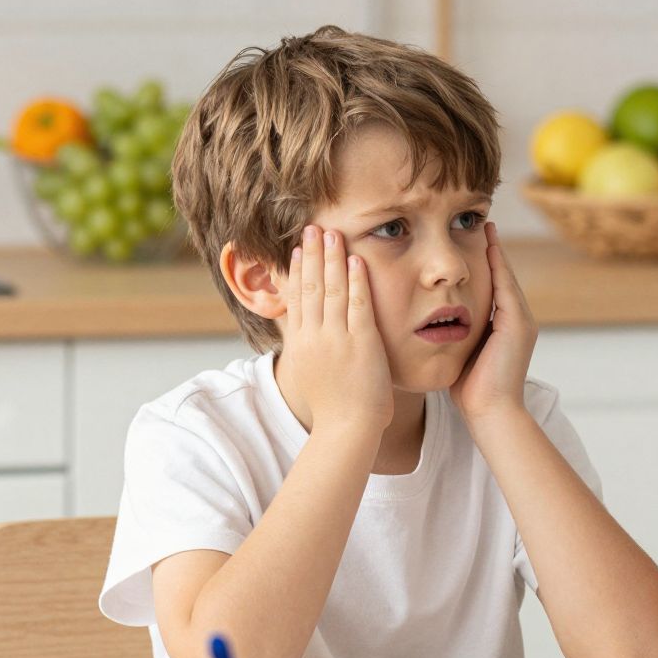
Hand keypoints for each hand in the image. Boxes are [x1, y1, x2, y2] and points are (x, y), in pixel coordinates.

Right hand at [279, 225, 393, 444]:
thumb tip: (309, 345)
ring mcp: (336, 338)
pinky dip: (356, 280)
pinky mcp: (361, 342)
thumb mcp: (312, 378)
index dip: (298, 271)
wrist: (346, 430)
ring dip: (331, 258)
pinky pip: (357, 304)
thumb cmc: (335, 412)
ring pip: (331, 289)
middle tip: (311, 228)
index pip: (297, 299)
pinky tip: (355, 260)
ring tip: (331, 233)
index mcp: (301, 345)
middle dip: (312, 255)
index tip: (298, 250)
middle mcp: (314, 337)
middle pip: (310, 287)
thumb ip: (312, 355)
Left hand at [452, 223, 535, 423]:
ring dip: (496, 251)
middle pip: (503, 276)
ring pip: (506, 277)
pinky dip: (498, 265)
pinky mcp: (518, 324)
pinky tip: (487, 245)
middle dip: (493, 250)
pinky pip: (506, 286)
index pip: (494, 287)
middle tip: (481, 223)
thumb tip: (434, 324)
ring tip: (485, 226)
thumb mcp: (461, 354)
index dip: (485, 264)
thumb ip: (456, 335)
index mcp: (505, 328)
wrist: (490, 413)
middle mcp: (518, 320)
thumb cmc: (470, 391)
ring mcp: (522, 321)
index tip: (471, 240)